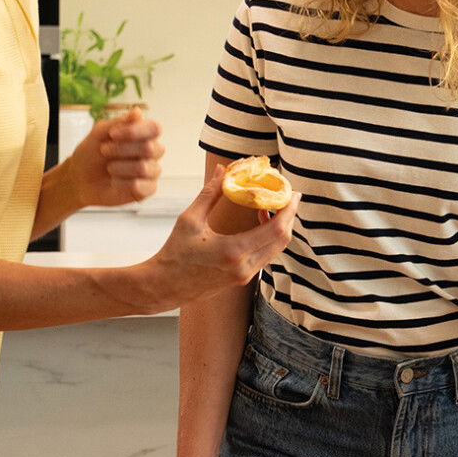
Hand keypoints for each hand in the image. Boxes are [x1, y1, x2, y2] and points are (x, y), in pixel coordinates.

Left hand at [67, 107, 165, 207]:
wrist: (79, 178)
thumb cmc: (92, 153)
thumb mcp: (100, 133)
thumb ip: (120, 122)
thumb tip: (138, 111)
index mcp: (143, 135)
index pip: (154, 128)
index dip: (135, 131)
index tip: (112, 134)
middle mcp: (151, 152)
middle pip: (150, 148)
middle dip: (122, 149)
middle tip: (104, 150)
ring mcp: (151, 171)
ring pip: (144, 168)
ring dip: (120, 167)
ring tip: (109, 169)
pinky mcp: (147, 189)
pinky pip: (143, 187)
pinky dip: (124, 184)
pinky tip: (115, 182)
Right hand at [143, 169, 297, 305]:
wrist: (165, 286)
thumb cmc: (174, 253)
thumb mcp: (190, 219)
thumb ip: (210, 193)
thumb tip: (222, 170)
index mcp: (233, 251)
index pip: (276, 230)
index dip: (289, 210)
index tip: (293, 194)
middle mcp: (245, 267)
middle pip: (282, 240)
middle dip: (289, 216)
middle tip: (286, 196)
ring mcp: (246, 276)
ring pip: (276, 249)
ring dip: (279, 227)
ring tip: (270, 206)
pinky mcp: (244, 279)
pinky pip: (266, 255)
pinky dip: (269, 238)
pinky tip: (260, 222)